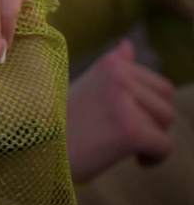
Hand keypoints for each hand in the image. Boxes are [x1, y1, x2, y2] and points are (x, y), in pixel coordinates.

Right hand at [66, 40, 175, 182]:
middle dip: (153, 120)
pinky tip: (135, 160)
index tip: (124, 120)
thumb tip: (128, 45)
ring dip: (152, 138)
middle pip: (166, 101)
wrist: (37, 152)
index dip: (147, 107)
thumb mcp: (86, 86)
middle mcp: (119, 77)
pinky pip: (165, 146)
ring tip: (125, 146)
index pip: (158, 84)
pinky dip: (154, 157)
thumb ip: (113, 67)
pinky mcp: (132, 130)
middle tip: (124, 134)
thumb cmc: (61, 124)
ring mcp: (125, 103)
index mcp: (110, 65)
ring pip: (166, 122)